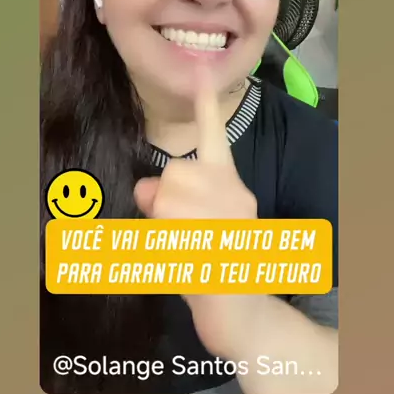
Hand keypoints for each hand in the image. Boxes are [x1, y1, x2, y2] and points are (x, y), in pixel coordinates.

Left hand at [134, 63, 258, 360]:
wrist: (249, 322)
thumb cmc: (217, 271)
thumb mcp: (189, 229)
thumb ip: (167, 202)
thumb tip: (145, 188)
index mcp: (230, 188)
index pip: (214, 141)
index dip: (205, 107)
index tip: (200, 71)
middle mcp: (236, 198)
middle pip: (173, 176)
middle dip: (161, 201)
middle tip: (176, 234)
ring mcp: (231, 226)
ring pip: (166, 203)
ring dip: (162, 229)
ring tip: (186, 254)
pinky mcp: (220, 255)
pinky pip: (169, 241)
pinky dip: (166, 258)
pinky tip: (188, 272)